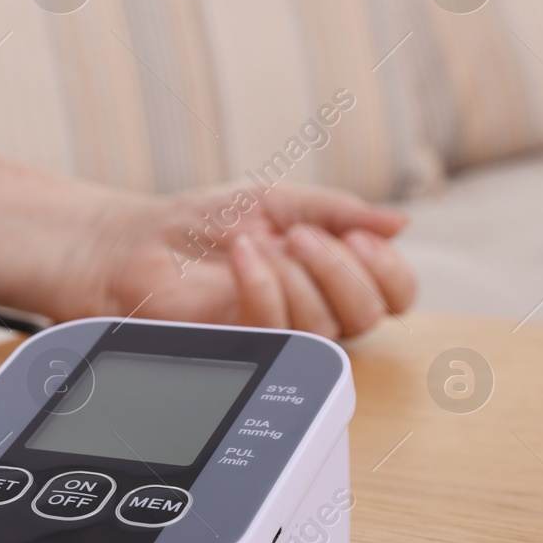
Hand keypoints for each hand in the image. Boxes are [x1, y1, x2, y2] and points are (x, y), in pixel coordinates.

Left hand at [71, 183, 416, 337]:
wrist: (141, 239)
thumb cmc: (204, 222)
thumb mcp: (278, 200)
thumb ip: (337, 210)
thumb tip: (401, 223)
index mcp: (330, 276)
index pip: (393, 295)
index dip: (390, 270)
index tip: (359, 237)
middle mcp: (312, 309)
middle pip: (369, 315)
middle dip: (342, 268)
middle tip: (300, 236)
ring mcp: (278, 330)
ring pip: (326, 327)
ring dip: (301, 274)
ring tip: (267, 241)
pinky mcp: (242, 342)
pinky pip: (276, 329)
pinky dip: (265, 285)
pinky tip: (243, 255)